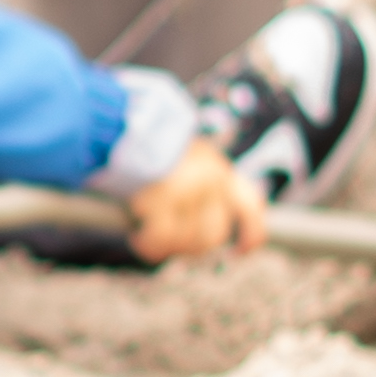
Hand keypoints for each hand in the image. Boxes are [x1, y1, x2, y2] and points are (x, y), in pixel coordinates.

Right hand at [122, 142, 271, 265]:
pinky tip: (138, 239)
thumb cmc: (149, 148)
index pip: (251, 207)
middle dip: (191, 247)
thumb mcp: (186, 162)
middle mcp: (213, 178)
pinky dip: (150, 245)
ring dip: (168, 246)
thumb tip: (202, 236)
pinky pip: (162, 238)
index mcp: (220, 170)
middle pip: (214, 235)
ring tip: (147, 237)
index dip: (250, 235)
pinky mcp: (165, 196)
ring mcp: (191, 188)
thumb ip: (202, 190)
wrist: (124, 124)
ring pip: (189, 240)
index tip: (238, 252)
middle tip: (169, 244)